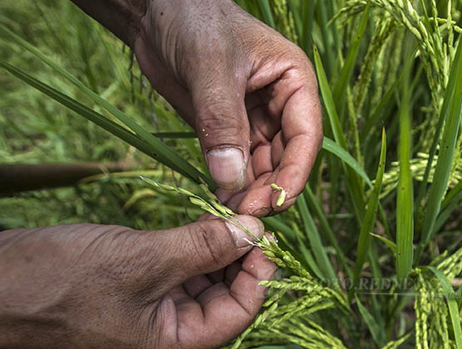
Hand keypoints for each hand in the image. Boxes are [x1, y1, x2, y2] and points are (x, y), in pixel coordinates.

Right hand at [0, 216, 275, 348]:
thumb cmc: (64, 279)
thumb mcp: (144, 258)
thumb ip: (203, 247)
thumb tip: (253, 232)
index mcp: (176, 344)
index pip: (241, 313)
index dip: (259, 273)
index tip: (263, 231)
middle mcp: (169, 335)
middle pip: (226, 297)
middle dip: (239, 257)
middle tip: (247, 213)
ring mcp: (150, 314)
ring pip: (202, 282)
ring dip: (216, 249)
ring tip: (225, 211)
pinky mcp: (133, 291)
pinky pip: (176, 272)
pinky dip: (190, 248)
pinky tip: (198, 220)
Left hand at [75, 0, 322, 216]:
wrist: (156, 13)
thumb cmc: (193, 20)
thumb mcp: (210, 68)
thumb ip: (222, 123)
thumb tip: (231, 180)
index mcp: (294, 82)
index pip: (306, 137)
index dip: (294, 174)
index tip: (274, 203)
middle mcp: (281, 105)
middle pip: (287, 160)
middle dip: (268, 189)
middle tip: (242, 216)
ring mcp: (256, 120)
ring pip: (263, 168)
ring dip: (249, 193)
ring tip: (227, 214)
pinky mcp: (229, 131)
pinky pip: (238, 166)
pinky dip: (231, 185)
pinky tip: (218, 200)